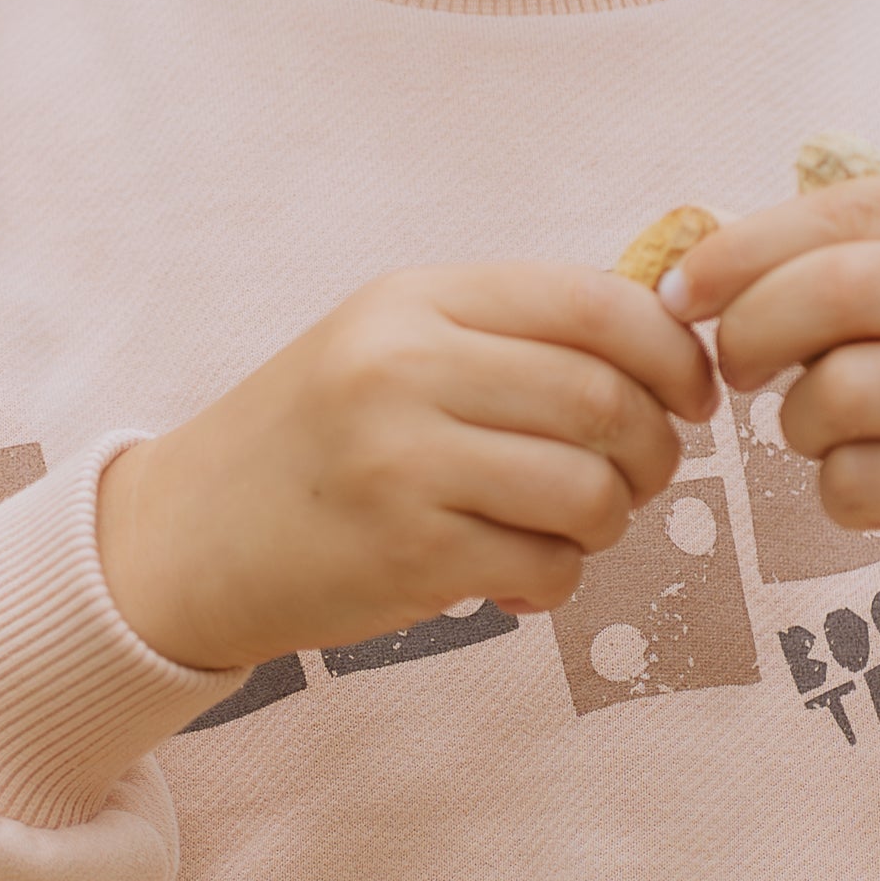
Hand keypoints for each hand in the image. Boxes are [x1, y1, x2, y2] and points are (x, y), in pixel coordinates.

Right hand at [98, 265, 715, 674]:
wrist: (185, 537)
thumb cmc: (312, 438)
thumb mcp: (391, 342)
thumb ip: (509, 332)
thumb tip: (669, 340)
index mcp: (416, 299)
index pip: (598, 304)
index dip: (673, 353)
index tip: (694, 394)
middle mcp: (407, 367)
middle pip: (608, 400)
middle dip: (655, 451)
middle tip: (638, 478)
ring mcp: (403, 461)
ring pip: (590, 490)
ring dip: (607, 522)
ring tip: (567, 528)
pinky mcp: (407, 554)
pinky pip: (547, 567)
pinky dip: (555, 581)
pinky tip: (515, 578)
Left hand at [663, 183, 879, 626]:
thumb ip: (849, 264)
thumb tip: (697, 269)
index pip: (847, 213)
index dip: (742, 249)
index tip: (680, 294)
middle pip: (838, 289)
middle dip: (753, 330)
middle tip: (737, 371)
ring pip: (840, 393)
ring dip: (797, 426)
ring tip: (826, 437)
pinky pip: (861, 480)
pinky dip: (836, 492)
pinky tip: (869, 491)